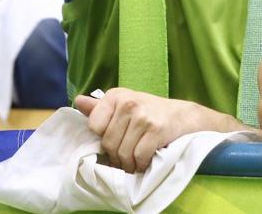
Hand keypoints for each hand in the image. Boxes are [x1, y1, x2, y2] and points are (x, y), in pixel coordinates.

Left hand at [74, 88, 204, 172]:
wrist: (183, 116)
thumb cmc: (149, 112)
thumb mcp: (124, 106)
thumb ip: (100, 108)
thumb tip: (77, 101)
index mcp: (116, 96)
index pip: (94, 127)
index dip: (103, 139)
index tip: (114, 141)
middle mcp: (128, 103)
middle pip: (108, 144)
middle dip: (116, 157)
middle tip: (125, 157)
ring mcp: (142, 116)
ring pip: (123, 154)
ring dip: (129, 165)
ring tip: (134, 162)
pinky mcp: (156, 130)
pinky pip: (139, 157)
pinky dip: (141, 165)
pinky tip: (145, 161)